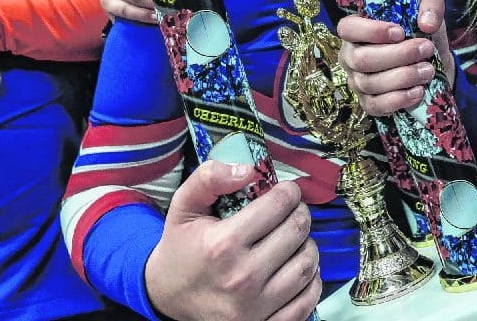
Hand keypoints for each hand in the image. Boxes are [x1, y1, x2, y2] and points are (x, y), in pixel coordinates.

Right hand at [145, 161, 320, 320]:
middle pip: (297, 231)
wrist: (167, 297)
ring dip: (307, 244)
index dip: (288, 191)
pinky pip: (307, 299)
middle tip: (292, 210)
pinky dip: (310, 280)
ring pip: (307, 264)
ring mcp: (255, 306)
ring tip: (294, 238)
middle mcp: (242, 277)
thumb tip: (248, 169)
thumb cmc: (181, 247)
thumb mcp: (184, 206)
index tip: (286, 191)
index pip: (278, 205)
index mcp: (222, 244)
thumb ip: (210, 178)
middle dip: (300, 213)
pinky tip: (296, 266)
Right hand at [337, 0, 451, 115]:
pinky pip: (375, 106)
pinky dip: (398, 100)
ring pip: (370, 83)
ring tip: (428, 70)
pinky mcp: (368, 103)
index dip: (370, 31)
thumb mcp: (429, 11)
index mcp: (357, 29)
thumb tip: (427, 24)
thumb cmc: (421, 33)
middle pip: (361, 59)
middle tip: (426, 49)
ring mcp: (357, 81)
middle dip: (398, 55)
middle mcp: (351, 55)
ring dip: (403, 76)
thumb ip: (431, 6)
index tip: (400, 32)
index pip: (347, 28)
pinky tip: (418, 91)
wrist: (433, 64)